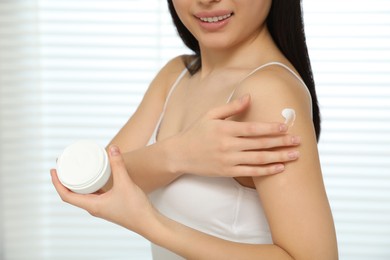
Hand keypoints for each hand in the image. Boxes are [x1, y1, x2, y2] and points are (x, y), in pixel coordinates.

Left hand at [51, 146, 155, 235]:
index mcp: (92, 205)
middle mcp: (94, 207)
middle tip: (64, 165)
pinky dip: (91, 185)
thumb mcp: (125, 183)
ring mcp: (102, 207)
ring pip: (84, 194)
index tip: (54, 170)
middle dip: (66, 180)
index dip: (57, 183)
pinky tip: (96, 177)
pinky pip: (95, 194)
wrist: (148, 222)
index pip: (66, 195)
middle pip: (72, 194)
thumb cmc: (135, 209)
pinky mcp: (110, 205)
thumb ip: (118, 165)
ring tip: (77, 169)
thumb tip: (113, 148)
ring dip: (78, 183)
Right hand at [173, 94, 300, 176]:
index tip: (285, 127)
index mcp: (225, 129)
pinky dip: (266, 171)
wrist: (180, 154)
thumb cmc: (196, 132)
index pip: (253, 128)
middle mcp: (228, 145)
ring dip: (279, 157)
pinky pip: (251, 172)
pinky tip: (279, 168)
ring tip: (295, 155)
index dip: (271, 128)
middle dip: (281, 142)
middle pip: (260, 144)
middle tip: (298, 140)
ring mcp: (228, 160)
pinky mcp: (227, 172)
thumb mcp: (210, 115)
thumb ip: (231, 107)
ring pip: (259, 159)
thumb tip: (249, 97)